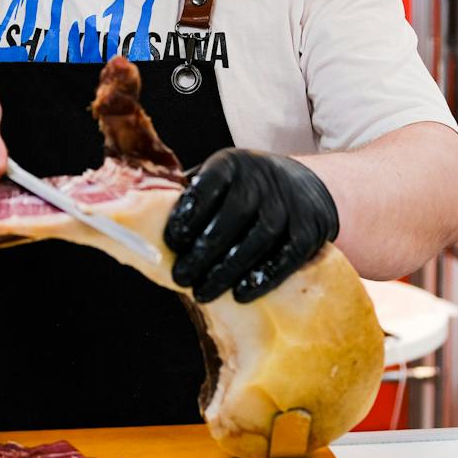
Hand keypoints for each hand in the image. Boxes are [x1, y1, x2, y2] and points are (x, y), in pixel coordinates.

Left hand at [164, 148, 338, 302]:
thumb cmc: (246, 190)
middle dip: (203, 251)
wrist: (306, 186)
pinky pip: (287, 255)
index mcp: (232, 164)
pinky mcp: (310, 228)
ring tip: (204, 291)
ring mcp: (289, 203)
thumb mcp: (220, 180)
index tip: (171, 242)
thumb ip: (191, 198)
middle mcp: (262, 178)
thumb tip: (147, 223)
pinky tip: (242, 294)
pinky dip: (264, 276)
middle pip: (232, 217)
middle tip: (181, 277)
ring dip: (229, 269)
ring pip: (258, 238)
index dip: (187, 215)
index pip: (207, 186)